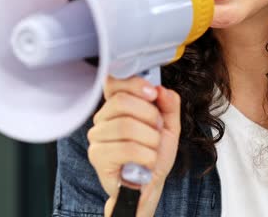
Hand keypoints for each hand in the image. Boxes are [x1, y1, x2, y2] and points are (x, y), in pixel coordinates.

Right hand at [86, 74, 181, 216]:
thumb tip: (161, 89)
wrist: (148, 185)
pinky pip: (127, 148)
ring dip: (151, 139)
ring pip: (126, 126)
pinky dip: (146, 156)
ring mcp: (97, 137)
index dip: (134, 84)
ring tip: (152, 149)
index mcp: (116, 107)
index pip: (114, 82)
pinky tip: (147, 162)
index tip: (152, 94)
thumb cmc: (153, 155)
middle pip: (122, 102)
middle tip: (157, 130)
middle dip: (150, 116)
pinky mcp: (97, 156)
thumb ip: (169, 105)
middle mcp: (102, 119)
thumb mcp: (169, 126)